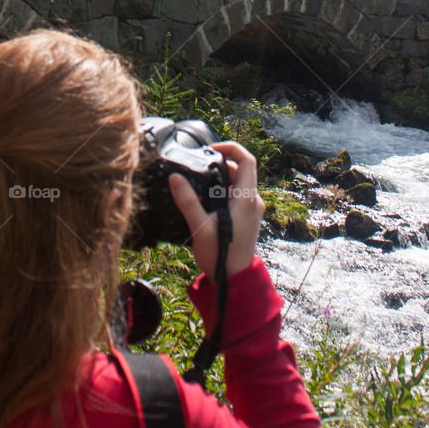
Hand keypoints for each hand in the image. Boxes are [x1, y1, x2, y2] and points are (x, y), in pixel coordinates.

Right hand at [168, 141, 264, 281]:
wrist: (234, 279)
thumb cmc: (220, 256)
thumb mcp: (200, 226)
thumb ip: (187, 200)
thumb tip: (175, 178)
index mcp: (247, 199)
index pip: (247, 160)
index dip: (231, 148)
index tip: (211, 149)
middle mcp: (253, 201)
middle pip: (241, 170)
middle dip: (220, 165)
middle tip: (199, 168)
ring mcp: (252, 210)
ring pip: (239, 183)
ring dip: (221, 179)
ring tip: (199, 184)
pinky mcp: (247, 218)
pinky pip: (238, 195)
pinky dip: (224, 191)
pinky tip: (206, 200)